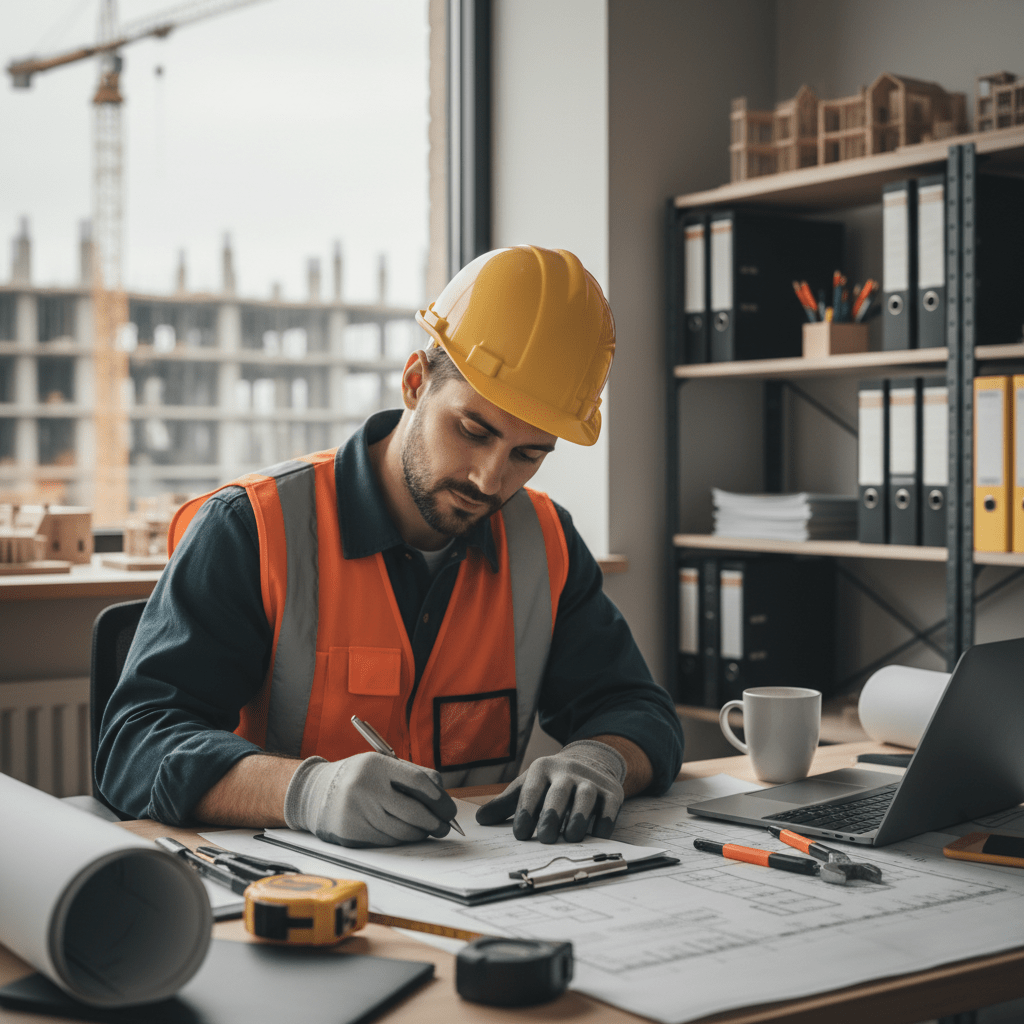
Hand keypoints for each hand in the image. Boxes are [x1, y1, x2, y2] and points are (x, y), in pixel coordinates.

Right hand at [283, 753, 457, 847]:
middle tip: (445, 825)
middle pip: (413, 811)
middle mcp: (366, 788)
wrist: (317, 792)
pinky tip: (408, 834)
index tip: (448, 807)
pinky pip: (388, 841)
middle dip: (435, 821)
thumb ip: (411, 775)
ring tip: (429, 830)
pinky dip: (403, 840)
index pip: (418, 781)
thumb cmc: (359, 777)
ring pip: (403, 831)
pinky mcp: (353, 833)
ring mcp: (358, 812)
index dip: (438, 797)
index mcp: (376, 765)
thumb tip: (442, 797)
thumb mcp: (381, 764)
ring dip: (421, 833)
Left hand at [475, 740, 626, 842]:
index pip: (533, 789)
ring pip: (586, 797)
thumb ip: (506, 803)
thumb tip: (480, 820)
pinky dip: (604, 820)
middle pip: (560, 792)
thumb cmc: (552, 782)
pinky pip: (610, 805)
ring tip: (570, 838)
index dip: (526, 811)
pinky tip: (596, 834)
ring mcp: (591, 780)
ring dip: (578, 818)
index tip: (520, 834)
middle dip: (552, 815)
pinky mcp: (612, 791)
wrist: (590, 762)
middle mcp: (568, 771)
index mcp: (543, 768)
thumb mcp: (528, 785)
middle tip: (546, 838)